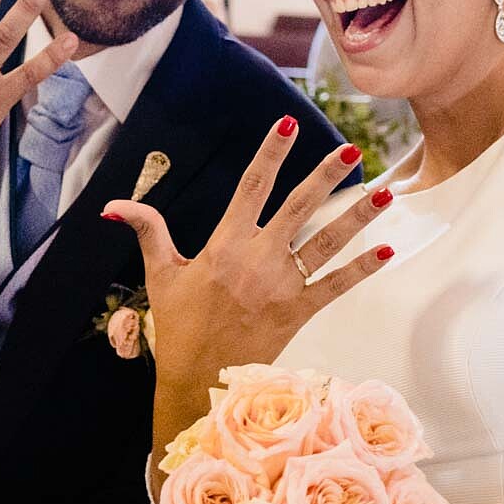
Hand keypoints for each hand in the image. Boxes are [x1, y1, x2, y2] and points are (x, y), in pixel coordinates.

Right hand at [105, 119, 395, 467]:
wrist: (199, 380)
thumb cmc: (178, 326)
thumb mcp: (161, 274)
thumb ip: (147, 231)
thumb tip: (115, 203)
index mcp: (226, 244)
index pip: (252, 187)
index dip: (270, 153)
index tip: (287, 123)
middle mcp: (259, 258)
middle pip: (298, 207)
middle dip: (325, 176)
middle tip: (350, 150)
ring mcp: (282, 285)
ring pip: (326, 242)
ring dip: (357, 216)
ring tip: (387, 191)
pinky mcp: (299, 311)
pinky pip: (336, 285)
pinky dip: (362, 268)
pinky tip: (388, 250)